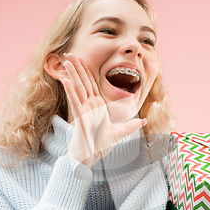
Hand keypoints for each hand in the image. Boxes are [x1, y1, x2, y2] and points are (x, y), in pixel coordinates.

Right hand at [60, 53, 146, 167]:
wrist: (90, 158)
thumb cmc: (100, 145)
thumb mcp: (119, 134)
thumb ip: (131, 126)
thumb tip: (144, 121)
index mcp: (97, 107)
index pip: (91, 84)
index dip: (87, 71)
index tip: (82, 58)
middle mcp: (89, 106)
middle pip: (82, 82)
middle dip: (77, 67)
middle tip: (69, 52)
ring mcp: (83, 111)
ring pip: (77, 88)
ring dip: (71, 74)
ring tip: (66, 60)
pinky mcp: (79, 118)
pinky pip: (74, 101)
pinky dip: (70, 90)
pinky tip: (65, 79)